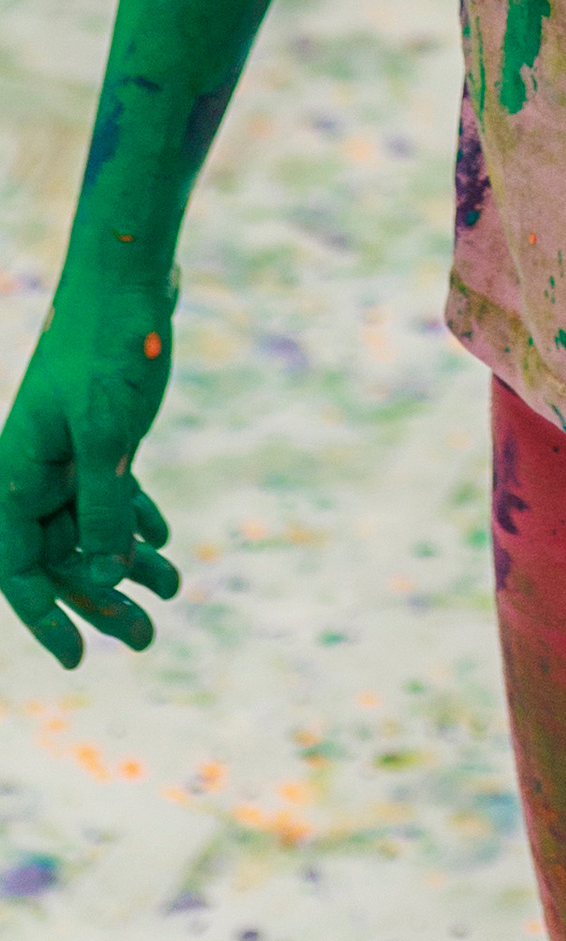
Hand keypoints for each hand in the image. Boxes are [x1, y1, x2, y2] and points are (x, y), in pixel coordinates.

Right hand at [0, 275, 181, 668]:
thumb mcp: (109, 433)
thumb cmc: (108, 348)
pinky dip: (135, 519)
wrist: (127, 280)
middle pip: (59, 556)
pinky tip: (164, 542)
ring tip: (174, 592)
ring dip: (127, 563)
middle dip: (100, 601)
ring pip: (90, 527)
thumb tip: (106, 576)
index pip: (17, 567)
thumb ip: (104, 503)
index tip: (78, 659)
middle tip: (147, 641)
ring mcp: (68, 453)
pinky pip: (109, 494)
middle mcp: (35, 470)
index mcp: (16, 474)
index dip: (44, 617)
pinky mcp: (100, 435)